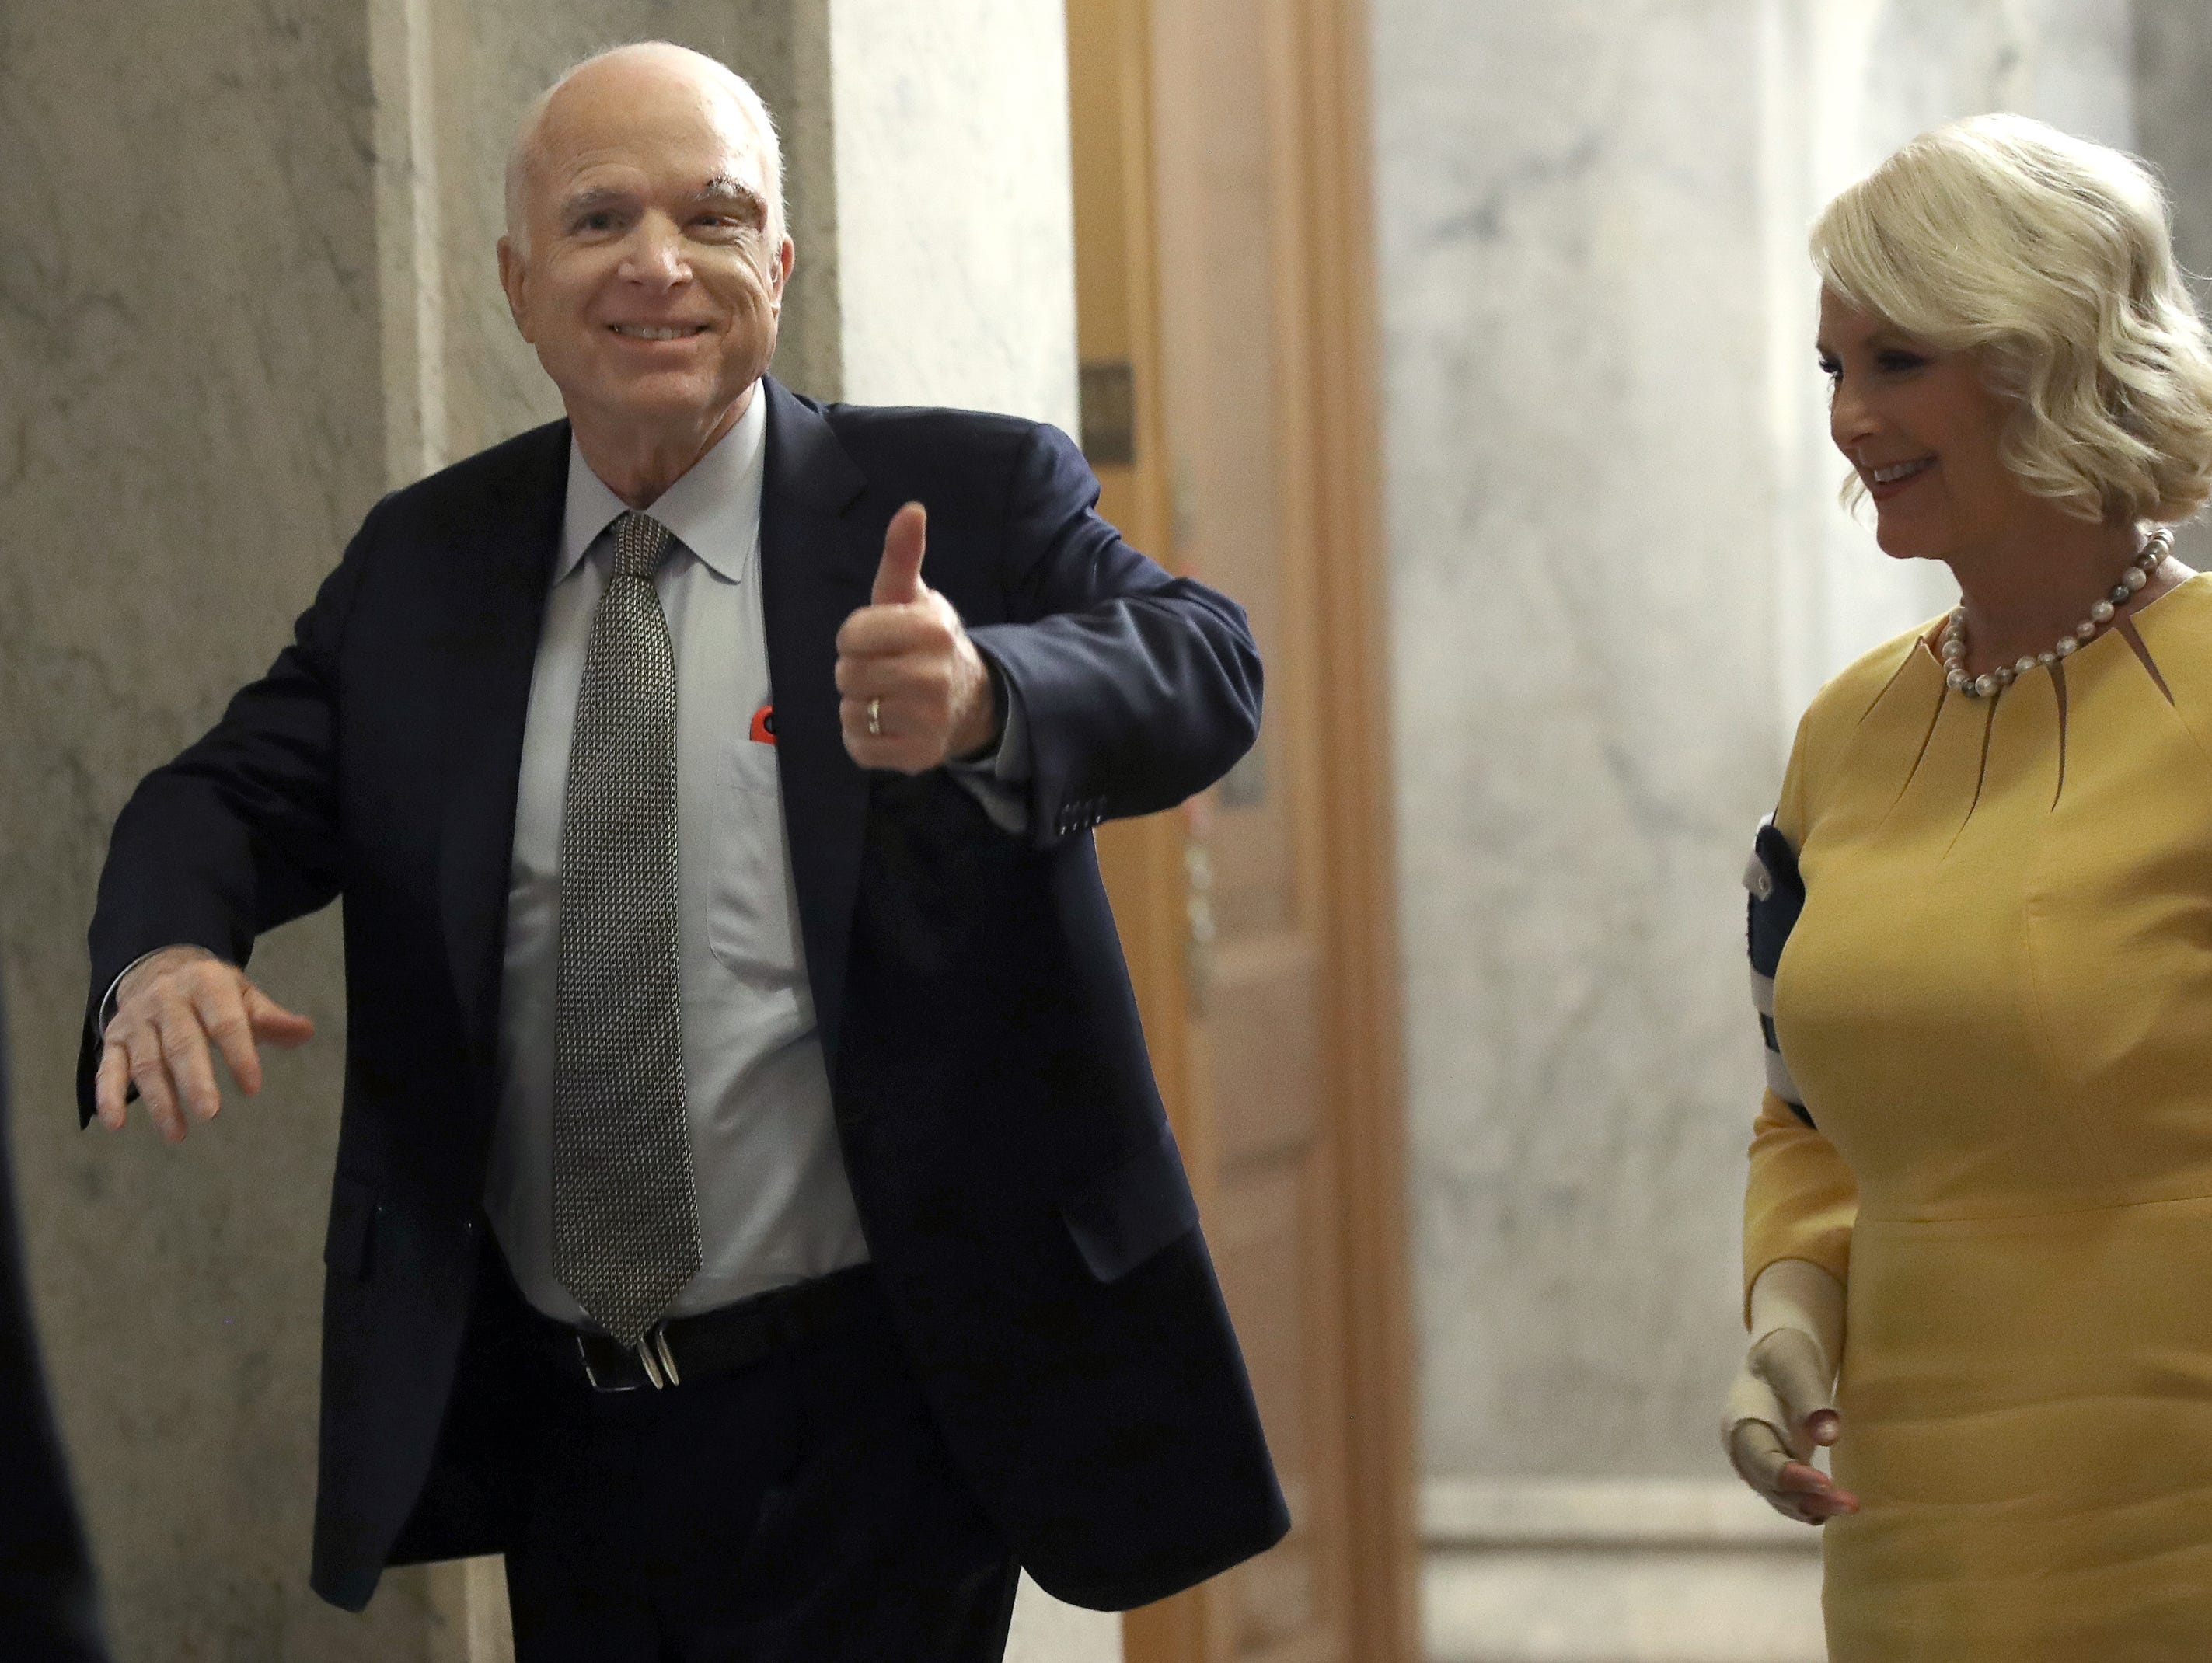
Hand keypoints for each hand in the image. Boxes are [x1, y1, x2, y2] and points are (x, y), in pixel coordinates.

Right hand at [94, 945, 314, 1142]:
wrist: (157, 966)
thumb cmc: (212, 992)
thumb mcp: (243, 994)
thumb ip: (270, 1018)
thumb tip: (305, 1031)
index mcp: (206, 983)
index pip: (225, 1022)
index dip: (239, 1054)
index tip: (252, 1088)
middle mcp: (167, 1000)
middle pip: (181, 1043)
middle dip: (195, 1080)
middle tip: (210, 1114)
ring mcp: (137, 1021)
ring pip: (147, 1062)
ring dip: (159, 1100)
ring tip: (177, 1133)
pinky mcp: (114, 1039)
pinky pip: (108, 1069)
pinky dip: (109, 1096)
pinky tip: (115, 1124)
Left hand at [835, 502, 999, 772]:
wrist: (970, 699)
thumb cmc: (926, 641)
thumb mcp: (912, 596)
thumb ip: (902, 555)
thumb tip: (910, 509)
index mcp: (930, 629)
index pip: (851, 635)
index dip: (854, 637)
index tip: (874, 639)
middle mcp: (933, 676)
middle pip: (847, 675)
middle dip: (855, 671)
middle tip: (881, 670)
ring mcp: (928, 720)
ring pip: (850, 712)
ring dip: (858, 706)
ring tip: (886, 697)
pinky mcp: (918, 755)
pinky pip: (859, 747)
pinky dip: (863, 738)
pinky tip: (886, 723)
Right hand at [1723, 1258, 1859, 1524]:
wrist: (1781, 1354)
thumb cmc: (1788, 1354)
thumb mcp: (1798, 1366)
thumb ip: (1812, 1399)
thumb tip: (1830, 1436)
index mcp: (1741, 1422)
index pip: (1763, 1460)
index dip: (1792, 1477)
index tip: (1827, 1482)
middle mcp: (1744, 1448)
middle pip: (1771, 1486)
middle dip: (1808, 1498)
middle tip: (1851, 1503)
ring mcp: (1758, 1460)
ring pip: (1780, 1497)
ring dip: (1813, 1506)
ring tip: (1851, 1506)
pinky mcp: (1777, 1467)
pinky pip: (1788, 1495)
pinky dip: (1810, 1505)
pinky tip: (1836, 1507)